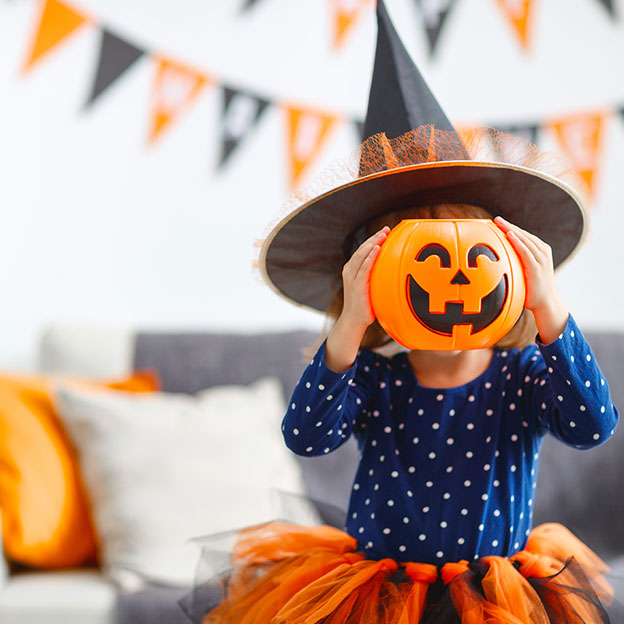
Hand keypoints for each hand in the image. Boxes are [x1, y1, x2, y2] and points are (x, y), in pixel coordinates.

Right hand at [324, 226, 389, 371]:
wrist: (354, 321)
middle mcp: (350, 270)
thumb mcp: (370, 288)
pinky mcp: (357, 284)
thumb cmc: (364, 306)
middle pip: (363, 249)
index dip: (373, 239)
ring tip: (383, 234)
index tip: (385, 232)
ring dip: (373, 243)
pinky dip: (370, 256)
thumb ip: (376, 277)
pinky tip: (378, 248)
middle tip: (387, 229)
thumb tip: (394, 272)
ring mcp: (352, 277)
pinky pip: (364, 267)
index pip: (363, 250)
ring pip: (362, 255)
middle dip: (375, 238)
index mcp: (352, 270)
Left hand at [494, 216, 567, 342]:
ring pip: (524, 240)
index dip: (511, 228)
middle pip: (523, 235)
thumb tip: (496, 262)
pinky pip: (526, 251)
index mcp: (539, 251)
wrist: (546, 303)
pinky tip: (509, 235)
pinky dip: (518, 242)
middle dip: (509, 226)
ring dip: (511, 230)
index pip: (523, 236)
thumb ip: (516, 264)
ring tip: (499, 223)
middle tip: (495, 220)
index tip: (497, 223)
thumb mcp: (524, 272)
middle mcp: (542, 252)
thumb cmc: (532, 288)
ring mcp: (541, 259)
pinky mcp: (537, 267)